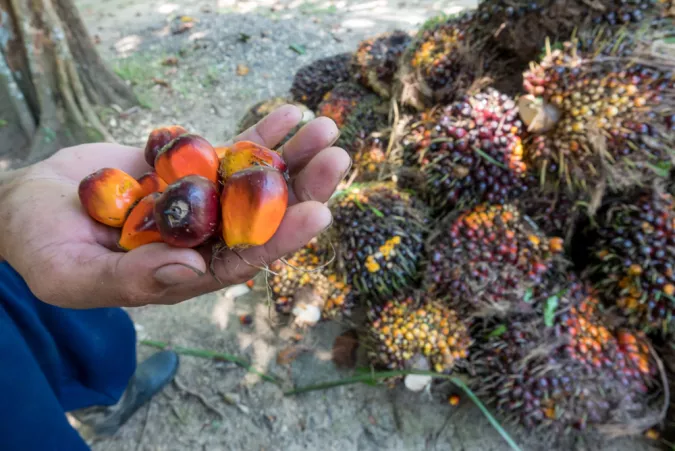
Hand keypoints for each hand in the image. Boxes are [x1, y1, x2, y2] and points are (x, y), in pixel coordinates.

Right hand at [0, 105, 350, 307]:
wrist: (30, 204)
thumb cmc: (44, 249)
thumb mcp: (76, 273)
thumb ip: (133, 278)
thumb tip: (190, 270)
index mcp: (187, 272)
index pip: (245, 259)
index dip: (282, 238)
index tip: (319, 213)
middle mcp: (205, 237)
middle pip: (264, 214)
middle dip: (302, 187)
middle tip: (335, 157)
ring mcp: (203, 199)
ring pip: (256, 178)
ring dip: (293, 152)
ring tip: (325, 126)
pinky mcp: (193, 167)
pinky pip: (232, 149)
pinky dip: (259, 132)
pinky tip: (288, 112)